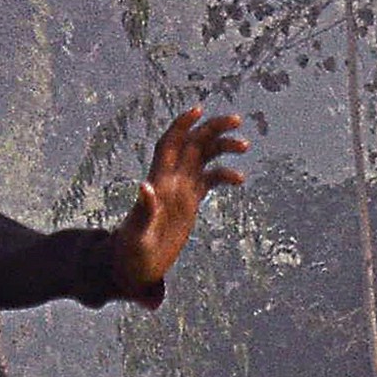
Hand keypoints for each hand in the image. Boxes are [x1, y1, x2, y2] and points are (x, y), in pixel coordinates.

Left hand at [116, 108, 249, 303]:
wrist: (136, 266)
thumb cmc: (131, 251)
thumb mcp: (137, 233)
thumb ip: (143, 210)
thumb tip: (145, 186)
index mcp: (159, 182)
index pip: (170, 144)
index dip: (182, 125)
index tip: (199, 110)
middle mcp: (171, 180)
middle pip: (193, 144)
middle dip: (212, 128)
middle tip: (236, 120)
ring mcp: (181, 190)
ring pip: (204, 158)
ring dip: (222, 147)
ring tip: (244, 146)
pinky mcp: (189, 203)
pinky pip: (210, 181)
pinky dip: (225, 175)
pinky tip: (240, 180)